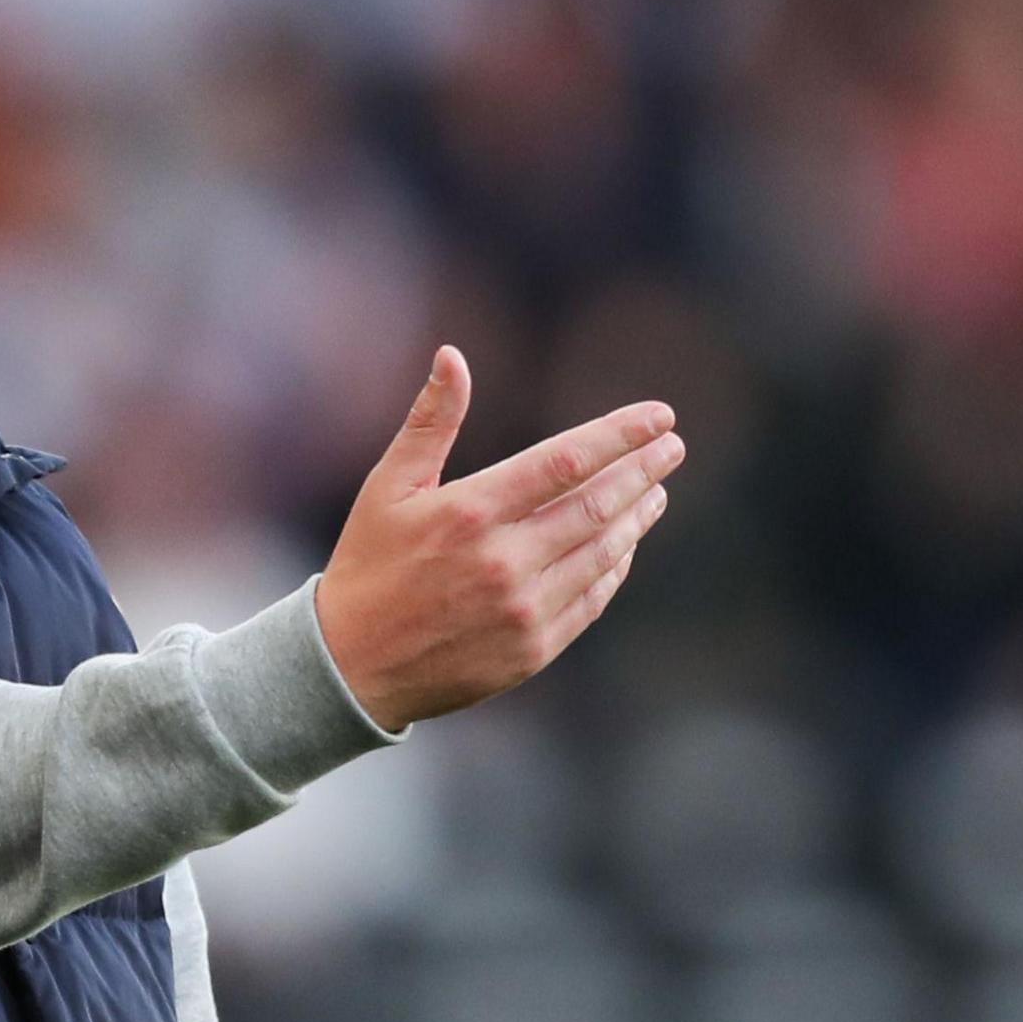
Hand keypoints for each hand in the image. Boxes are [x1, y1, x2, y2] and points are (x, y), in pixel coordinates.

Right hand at [315, 345, 682, 731]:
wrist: (350, 665)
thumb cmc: (367, 565)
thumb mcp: (388, 487)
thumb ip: (431, 422)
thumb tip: (452, 355)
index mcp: (470, 513)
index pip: (566, 460)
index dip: (620, 434)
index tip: (659, 417)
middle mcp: (504, 561)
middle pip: (597, 504)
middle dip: (643, 471)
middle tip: (672, 448)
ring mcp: (523, 609)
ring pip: (603, 552)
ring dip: (636, 517)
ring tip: (655, 492)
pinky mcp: (533, 650)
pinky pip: (592, 599)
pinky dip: (615, 567)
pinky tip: (622, 545)